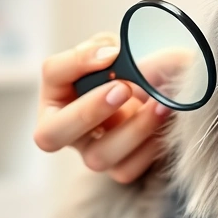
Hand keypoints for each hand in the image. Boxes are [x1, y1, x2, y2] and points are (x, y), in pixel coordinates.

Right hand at [34, 33, 169, 183]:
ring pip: (97, 156)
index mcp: (58, 90)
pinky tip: (165, 123)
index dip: (77, 63)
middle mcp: (65, 129)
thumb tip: (110, 55)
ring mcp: (91, 153)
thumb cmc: (128, 70)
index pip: (53, 73)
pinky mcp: (118, 169)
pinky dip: (149, 146)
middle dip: (88, 111)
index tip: (112, 53)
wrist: (159, 92)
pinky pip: (127, 169)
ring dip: (131, 130)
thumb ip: (104, 47)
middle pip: (51, 134)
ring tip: (160, 105)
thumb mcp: (114, 50)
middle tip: (123, 89)